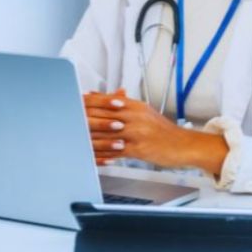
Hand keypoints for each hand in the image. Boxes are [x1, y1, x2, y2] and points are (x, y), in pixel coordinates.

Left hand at [84, 89, 227, 172]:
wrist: (184, 145)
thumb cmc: (163, 131)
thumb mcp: (144, 111)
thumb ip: (123, 103)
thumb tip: (104, 95)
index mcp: (134, 105)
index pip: (106, 100)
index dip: (87, 102)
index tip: (72, 103)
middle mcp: (134, 116)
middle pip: (102, 115)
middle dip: (83, 119)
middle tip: (67, 122)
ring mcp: (136, 133)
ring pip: (106, 134)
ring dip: (89, 138)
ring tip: (74, 140)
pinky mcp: (139, 149)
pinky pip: (115, 151)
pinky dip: (103, 154)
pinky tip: (93, 157)